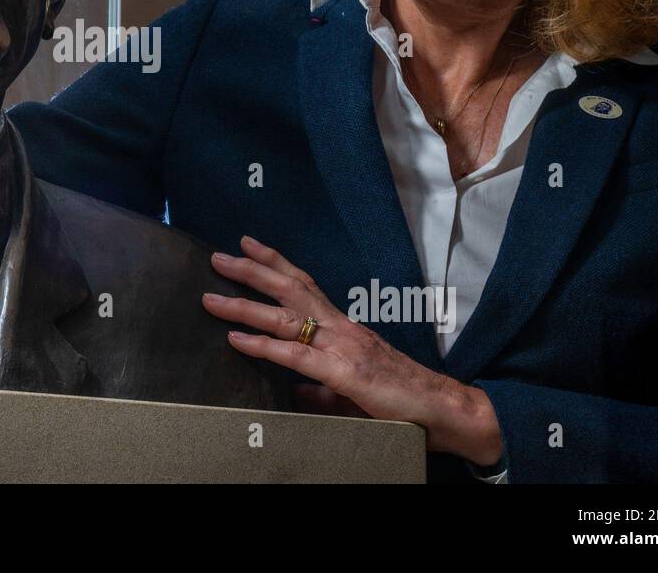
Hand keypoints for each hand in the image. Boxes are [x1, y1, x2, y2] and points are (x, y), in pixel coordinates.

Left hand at [203, 235, 503, 466]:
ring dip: (245, 305)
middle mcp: (342, 328)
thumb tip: (295, 390)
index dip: (275, 264)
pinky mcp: (344, 373)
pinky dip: (263, 346)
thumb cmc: (403, 400)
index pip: (305, 285)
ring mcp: (343, 347)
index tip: (247, 246)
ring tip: (212, 297)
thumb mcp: (353, 390)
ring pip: (286, 317)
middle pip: (291, 289)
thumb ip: (322, 388)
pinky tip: (237, 339)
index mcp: (344, 328)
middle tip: (218, 257)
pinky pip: (295, 356)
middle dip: (252, 271)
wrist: (445, 411)